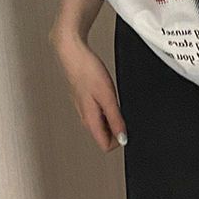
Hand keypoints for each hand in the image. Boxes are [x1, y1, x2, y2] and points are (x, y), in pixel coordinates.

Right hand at [52, 34, 126, 152]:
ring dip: (112, 117)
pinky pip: (99, 113)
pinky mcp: (85, 101)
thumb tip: (123, 139)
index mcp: (90, 121)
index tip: (126, 127)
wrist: (73, 52)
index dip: (119, 140)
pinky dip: (107, 108)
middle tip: (121, 111)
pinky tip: (108, 95)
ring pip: (102, 125)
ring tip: (113, 101)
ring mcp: (84, 110)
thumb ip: (116, 120)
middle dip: (117, 129)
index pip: (106, 146)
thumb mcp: (108, 97)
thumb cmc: (87, 70)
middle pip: (104, 136)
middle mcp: (85, 118)